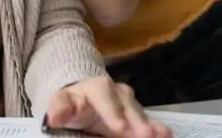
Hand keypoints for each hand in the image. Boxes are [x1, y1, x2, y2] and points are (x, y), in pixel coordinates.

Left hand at [47, 78, 169, 137]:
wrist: (83, 97)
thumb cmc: (71, 102)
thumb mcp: (61, 102)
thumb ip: (59, 108)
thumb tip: (54, 117)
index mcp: (98, 88)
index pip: (106, 99)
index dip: (113, 113)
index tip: (120, 128)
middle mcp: (119, 93)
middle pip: (128, 108)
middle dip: (138, 123)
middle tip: (147, 136)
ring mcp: (131, 104)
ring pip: (141, 115)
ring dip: (152, 127)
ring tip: (163, 136)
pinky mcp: (137, 115)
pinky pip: (148, 122)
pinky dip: (157, 129)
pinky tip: (167, 135)